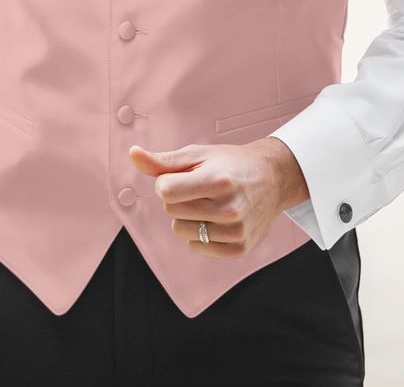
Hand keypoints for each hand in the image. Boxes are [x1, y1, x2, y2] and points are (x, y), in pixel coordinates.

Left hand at [128, 136, 308, 259]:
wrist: (272, 179)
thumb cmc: (229, 164)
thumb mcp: (198, 155)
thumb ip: (162, 160)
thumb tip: (132, 154)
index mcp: (218, 180)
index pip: (165, 192)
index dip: (167, 182)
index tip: (184, 175)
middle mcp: (229, 208)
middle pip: (171, 211)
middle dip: (178, 198)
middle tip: (201, 188)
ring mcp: (236, 232)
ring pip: (181, 231)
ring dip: (188, 217)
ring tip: (210, 203)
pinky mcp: (239, 249)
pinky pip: (196, 246)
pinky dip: (200, 234)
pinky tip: (218, 219)